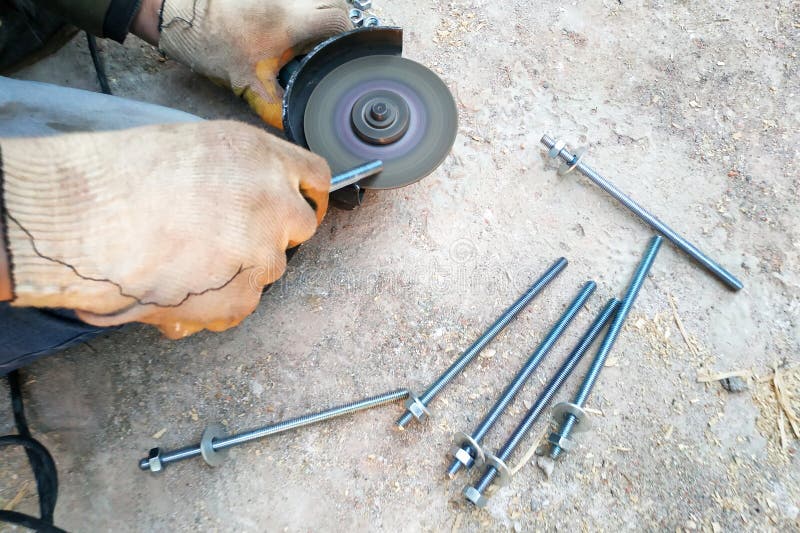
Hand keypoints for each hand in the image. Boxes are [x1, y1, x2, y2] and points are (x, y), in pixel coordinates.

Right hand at [0, 120, 329, 337]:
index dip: (305, 192)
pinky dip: (217, 301)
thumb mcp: (191, 147)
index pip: (315, 175)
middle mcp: (275, 202)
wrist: (86, 223)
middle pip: (300, 225)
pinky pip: (242, 303)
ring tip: (185, 260)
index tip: (298, 204)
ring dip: (239, 268)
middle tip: (231, 238)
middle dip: (273, 232)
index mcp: (263, 157)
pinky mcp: (243, 297)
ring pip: (269, 267)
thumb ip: (237, 169)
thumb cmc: (119, 178)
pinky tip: (179, 284)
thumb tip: (252, 191)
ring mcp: (264, 253)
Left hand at [148, 0, 350, 127]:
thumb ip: (274, 106)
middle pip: (335, 5)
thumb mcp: (246, 82)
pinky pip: (296, 0)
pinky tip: (287, 30)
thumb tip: (292, 127)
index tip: (340, 53)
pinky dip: (301, 12)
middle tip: (324, 48)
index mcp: (292, 21)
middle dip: (336, 26)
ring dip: (319, 16)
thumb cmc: (208, 42)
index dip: (346, 38)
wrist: (177, 14)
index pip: (339, 21)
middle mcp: (290, 0)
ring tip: (306, 39)